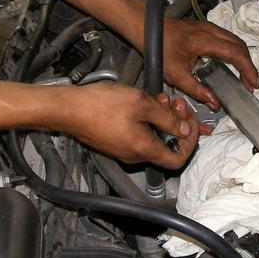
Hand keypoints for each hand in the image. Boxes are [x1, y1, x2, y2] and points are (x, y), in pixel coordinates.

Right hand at [56, 82, 198, 168]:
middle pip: (166, 147)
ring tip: (160, 99)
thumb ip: (167, 118)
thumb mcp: (142, 103)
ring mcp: (123, 150)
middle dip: (177, 123)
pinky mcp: (114, 142)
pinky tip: (144, 103)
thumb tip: (184, 129)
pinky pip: (138, 135)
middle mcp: (134, 155)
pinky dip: (147, 120)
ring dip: (162, 119)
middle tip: (176, 104)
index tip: (191, 122)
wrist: (67, 108)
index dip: (190, 141)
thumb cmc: (99, 105)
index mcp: (144, 149)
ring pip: (153, 138)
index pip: (178, 158)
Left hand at [163, 19, 258, 109]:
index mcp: (203, 41)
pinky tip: (233, 64)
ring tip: (244, 76)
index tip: (253, 82)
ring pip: (235, 41)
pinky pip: (228, 38)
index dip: (247, 69)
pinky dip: (235, 52)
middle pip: (239, 46)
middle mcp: (209, 30)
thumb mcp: (175, 75)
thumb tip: (214, 102)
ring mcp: (209, 27)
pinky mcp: (206, 28)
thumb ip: (196, 90)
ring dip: (243, 58)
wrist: (148, 29)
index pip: (234, 53)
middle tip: (251, 83)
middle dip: (249, 65)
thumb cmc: (158, 48)